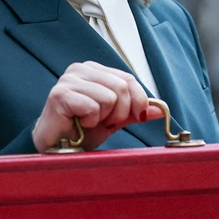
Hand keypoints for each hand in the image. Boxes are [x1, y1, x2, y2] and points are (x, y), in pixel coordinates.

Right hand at [31, 62, 152, 151]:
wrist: (57, 148)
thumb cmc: (81, 131)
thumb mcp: (114, 119)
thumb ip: (135, 111)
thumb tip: (161, 109)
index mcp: (94, 70)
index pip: (128, 78)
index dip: (138, 100)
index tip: (136, 117)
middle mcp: (80, 70)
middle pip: (122, 87)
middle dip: (120, 112)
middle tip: (105, 122)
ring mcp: (68, 80)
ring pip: (109, 97)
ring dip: (104, 118)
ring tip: (89, 123)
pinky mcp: (60, 94)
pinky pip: (93, 107)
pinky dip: (90, 121)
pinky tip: (79, 124)